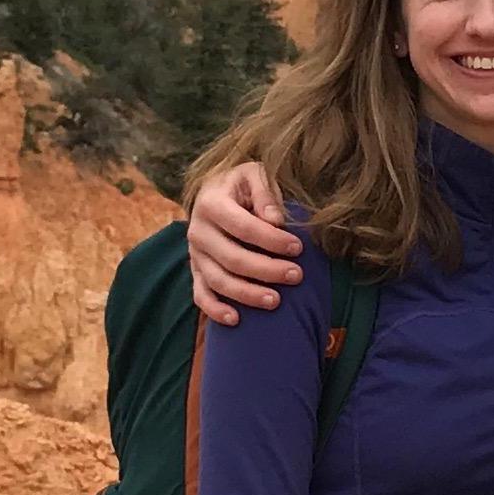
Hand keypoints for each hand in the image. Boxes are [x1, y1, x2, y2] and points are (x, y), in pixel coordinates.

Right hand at [189, 161, 305, 323]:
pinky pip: (201, 295)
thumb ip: (265, 193)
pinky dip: (215, 310)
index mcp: (211, 203)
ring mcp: (195, 254)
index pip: (242, 226)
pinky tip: (236, 320)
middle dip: (267, 269)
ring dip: (247, 294)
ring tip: (276, 301)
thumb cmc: (243, 185)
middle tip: (297, 276)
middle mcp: (198, 231)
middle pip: (232, 258)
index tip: (298, 248)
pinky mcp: (196, 271)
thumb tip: (275, 220)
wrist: (217, 191)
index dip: (271, 240)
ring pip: (218, 281)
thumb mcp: (255, 174)